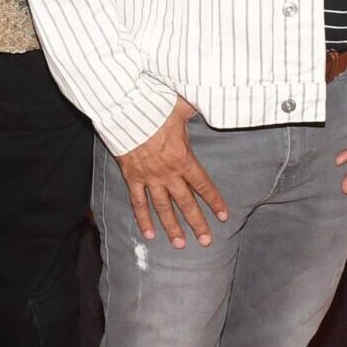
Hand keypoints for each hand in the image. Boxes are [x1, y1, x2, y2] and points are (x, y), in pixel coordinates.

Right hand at [115, 99, 227, 247]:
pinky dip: (143, 218)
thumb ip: (197, 110)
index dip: (214, 201)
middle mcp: (168, 173)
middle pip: (186, 203)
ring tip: (179, 244)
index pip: (203, 185)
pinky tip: (148, 233)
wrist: (124, 111)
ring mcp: (149, 177)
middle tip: (206, 241)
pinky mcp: (132, 177)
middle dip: (197, 223)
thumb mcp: (181, 106)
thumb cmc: (154, 106)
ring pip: (163, 208)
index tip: (223, 216)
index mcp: (183, 158)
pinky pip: (138, 202)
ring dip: (172, 227)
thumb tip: (212, 102)